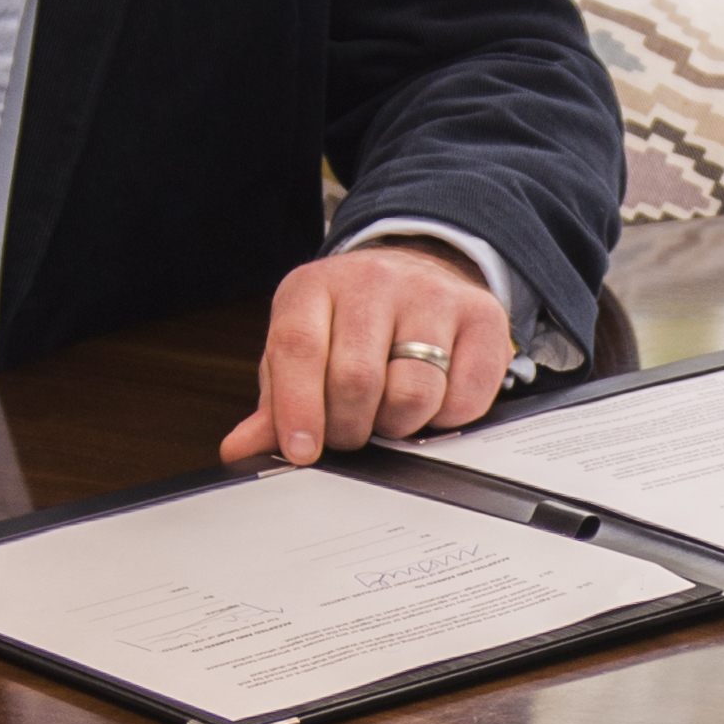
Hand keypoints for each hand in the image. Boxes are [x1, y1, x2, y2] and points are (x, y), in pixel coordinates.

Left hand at [224, 239, 513, 463]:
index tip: (302, 450)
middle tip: (351, 433)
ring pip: (413, 392)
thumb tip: (241, 448)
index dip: (298, 408)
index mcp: (314, 287)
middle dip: (350, 428)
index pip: (299, 348)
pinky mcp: (482, 315)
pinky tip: (432, 401)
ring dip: (398, 425)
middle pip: (357, 379)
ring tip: (390, 415)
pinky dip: (445, 418)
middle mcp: (373, 280)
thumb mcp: (304, 351)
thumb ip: (275, 402)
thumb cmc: (350, 325)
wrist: (419, 274)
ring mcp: (431, 294)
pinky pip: (464, 397)